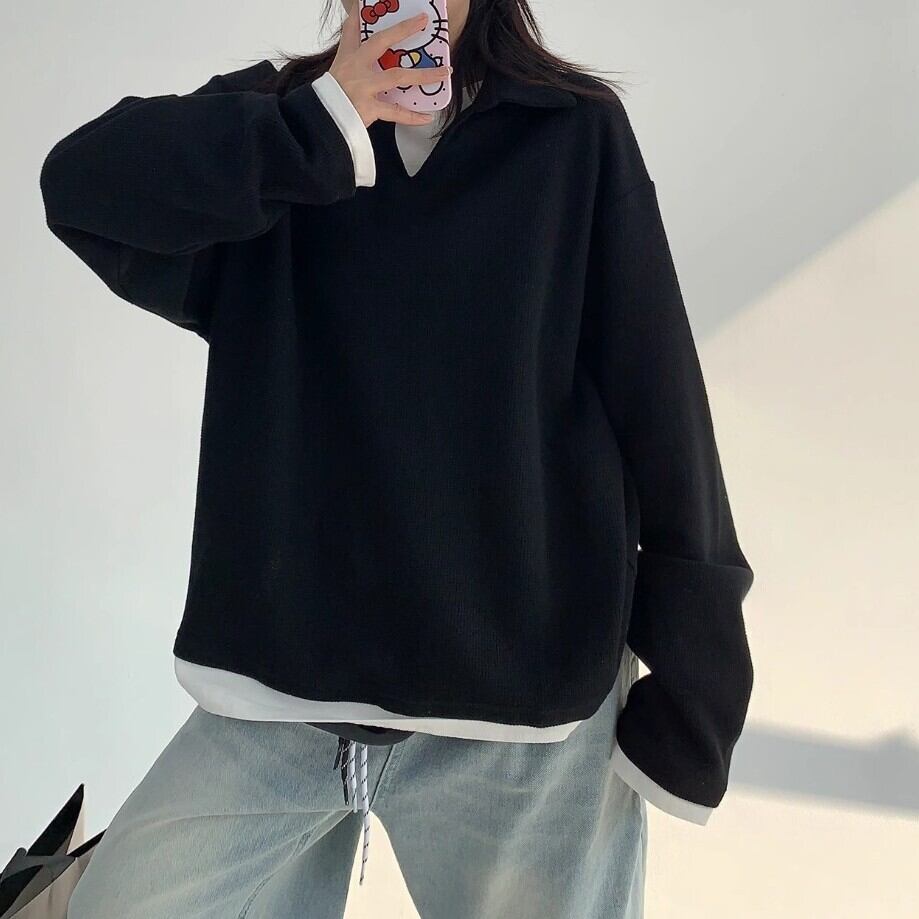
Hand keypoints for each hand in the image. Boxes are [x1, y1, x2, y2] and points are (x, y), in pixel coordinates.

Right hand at [329, 7, 450, 126]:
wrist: (323, 121)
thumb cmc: (332, 97)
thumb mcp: (336, 69)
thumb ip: (349, 48)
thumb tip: (356, 25)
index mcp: (349, 57)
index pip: (354, 30)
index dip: (362, 15)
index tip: (369, 3)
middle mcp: (357, 68)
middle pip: (382, 43)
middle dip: (403, 30)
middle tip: (423, 21)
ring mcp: (364, 87)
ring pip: (398, 76)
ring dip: (423, 74)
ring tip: (444, 72)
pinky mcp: (369, 108)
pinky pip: (395, 112)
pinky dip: (412, 116)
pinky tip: (427, 117)